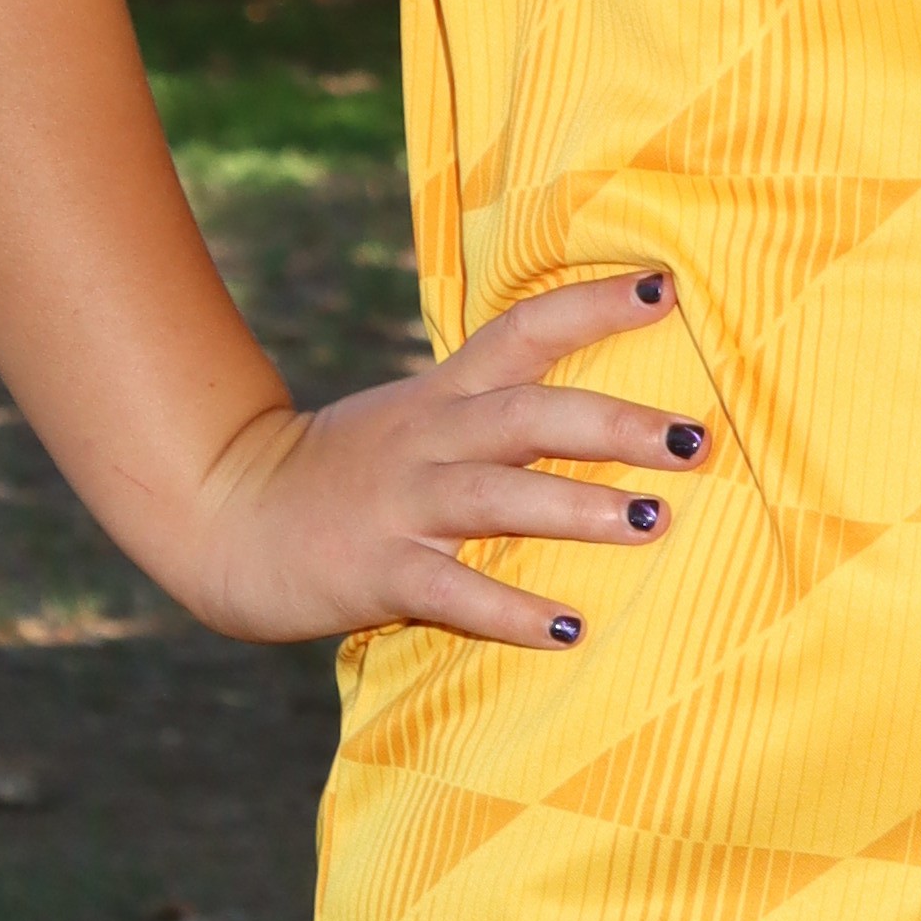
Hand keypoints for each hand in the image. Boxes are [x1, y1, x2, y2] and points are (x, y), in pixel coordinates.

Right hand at [160, 273, 715, 649]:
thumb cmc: (347, 474)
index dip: (592, 306)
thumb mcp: (418, 420)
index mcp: (442, 395)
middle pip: (528, 415)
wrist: (225, 517)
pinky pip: (453, 593)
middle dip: (615, 424)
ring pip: (497, 497)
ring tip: (655, 520)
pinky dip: (513, 612)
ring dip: (578, 508)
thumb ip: (495, 410)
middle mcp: (428, 439)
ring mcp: (401, 505)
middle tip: (695, 438)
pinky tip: (571, 631)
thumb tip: (607, 415)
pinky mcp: (377, 572)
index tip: (665, 289)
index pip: (523, 331)